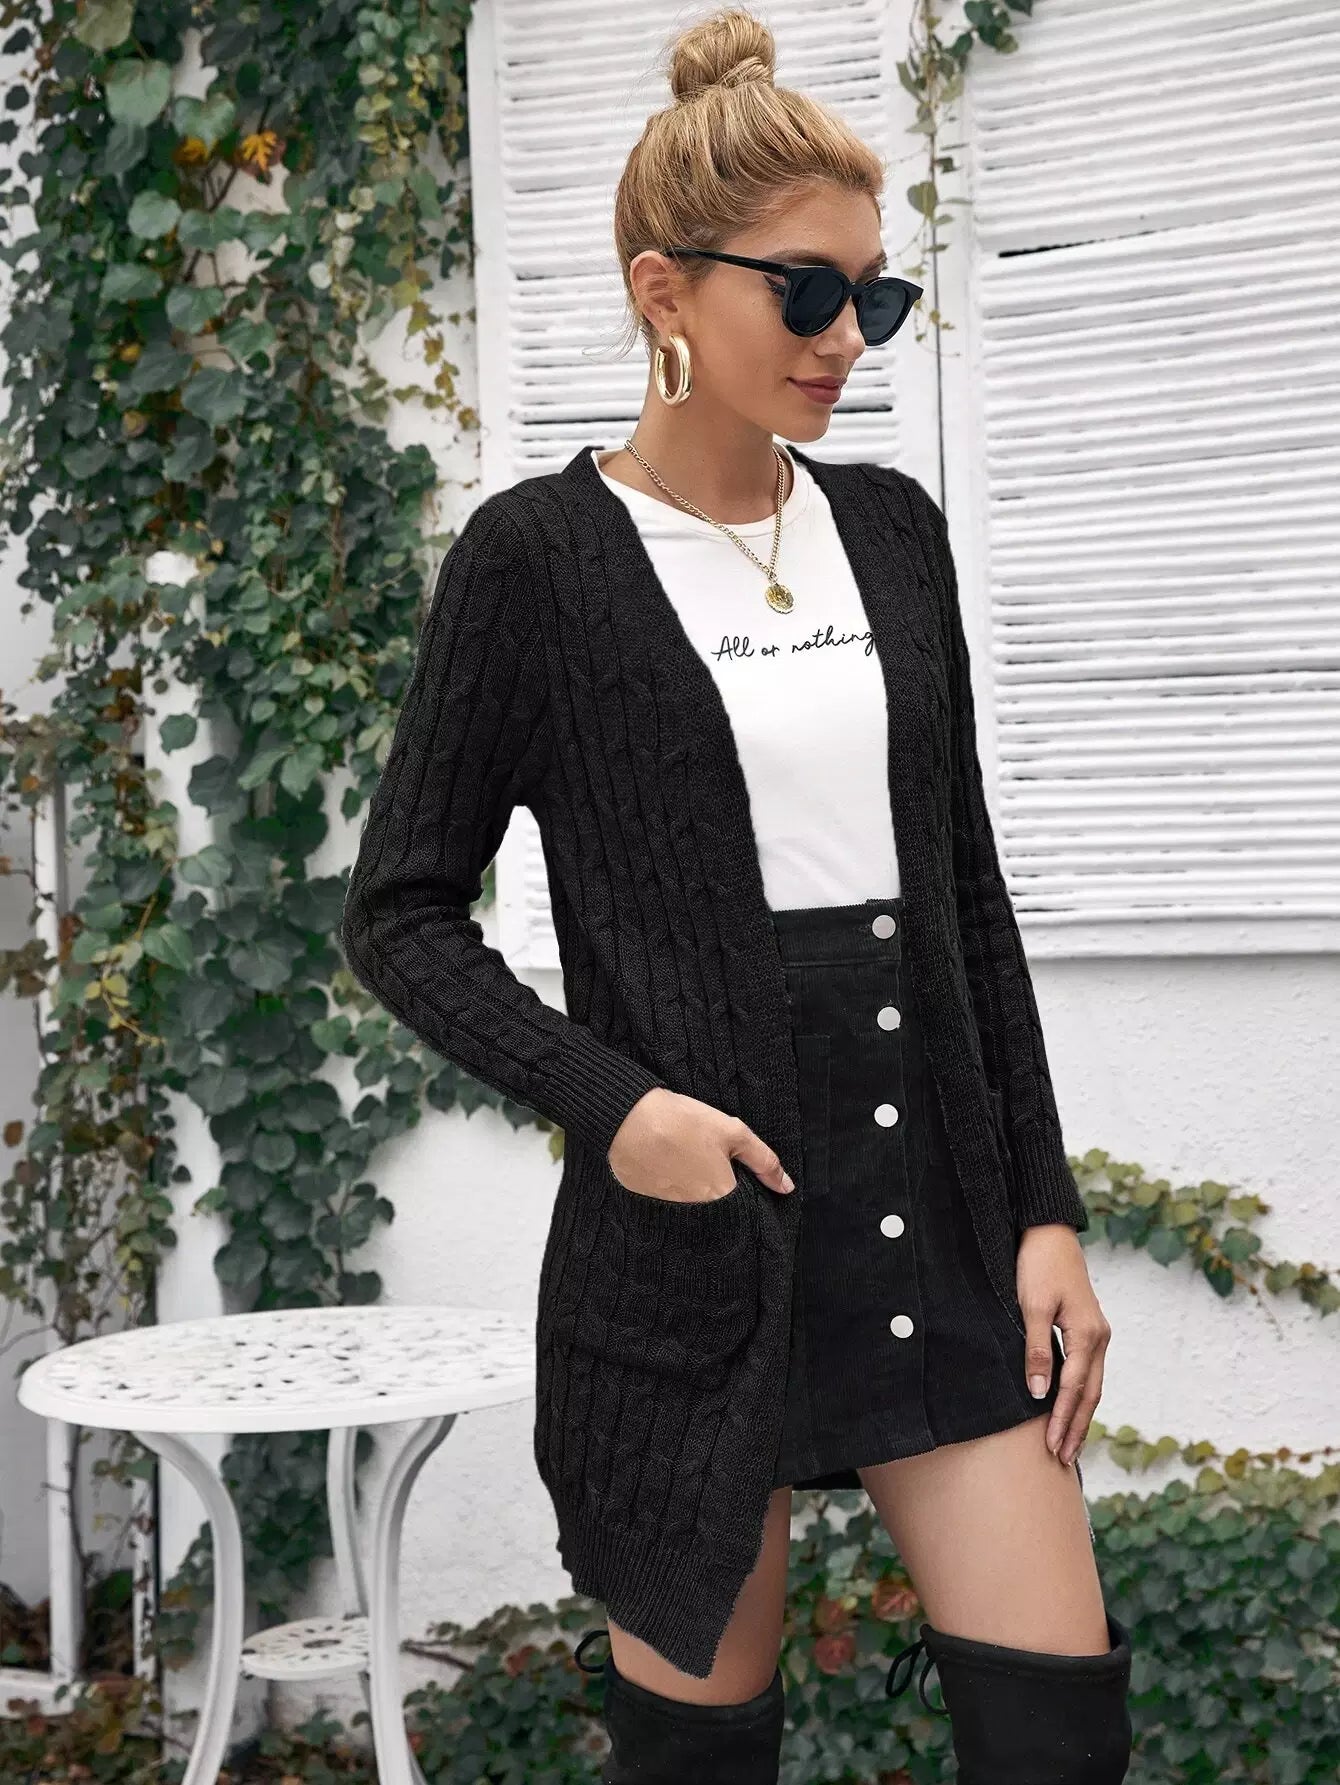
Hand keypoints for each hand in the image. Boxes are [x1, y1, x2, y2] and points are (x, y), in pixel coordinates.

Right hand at [607, 1088, 795, 1204]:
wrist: (629, 1118)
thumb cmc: (683, 1121)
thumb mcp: (733, 1132)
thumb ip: (764, 1161)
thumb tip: (786, 1186)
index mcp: (721, 1195)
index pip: (742, 1205)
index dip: (739, 1185)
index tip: (730, 1166)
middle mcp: (696, 1211)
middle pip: (717, 1207)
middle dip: (716, 1186)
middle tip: (702, 1157)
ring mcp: (669, 1210)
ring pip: (692, 1205)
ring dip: (692, 1186)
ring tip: (683, 1156)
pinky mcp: (647, 1203)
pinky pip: (667, 1203)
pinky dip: (670, 1186)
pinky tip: (665, 1162)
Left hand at [1016, 1224, 1111, 1467]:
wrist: (1049, 1232)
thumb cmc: (1037, 1265)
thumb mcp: (1031, 1307)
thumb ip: (1036, 1350)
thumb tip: (1038, 1393)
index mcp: (1088, 1334)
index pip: (1074, 1389)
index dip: (1061, 1419)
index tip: (1051, 1447)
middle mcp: (1099, 1338)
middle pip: (1090, 1394)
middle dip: (1076, 1428)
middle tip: (1063, 1460)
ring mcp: (1097, 1334)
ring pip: (1092, 1385)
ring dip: (1080, 1416)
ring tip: (1069, 1445)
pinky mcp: (1089, 1329)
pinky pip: (1088, 1371)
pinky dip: (1081, 1395)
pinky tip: (1071, 1408)